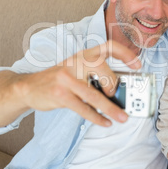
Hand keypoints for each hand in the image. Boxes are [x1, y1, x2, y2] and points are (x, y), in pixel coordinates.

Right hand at [18, 40, 140, 126]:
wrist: (29, 87)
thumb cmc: (59, 79)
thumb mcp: (76, 69)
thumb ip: (95, 75)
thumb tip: (120, 91)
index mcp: (83, 54)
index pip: (108, 46)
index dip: (125, 53)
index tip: (138, 64)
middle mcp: (75, 62)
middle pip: (101, 66)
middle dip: (113, 83)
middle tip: (115, 93)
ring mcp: (66, 77)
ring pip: (94, 94)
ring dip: (111, 108)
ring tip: (122, 117)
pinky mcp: (60, 94)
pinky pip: (83, 108)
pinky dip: (97, 117)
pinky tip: (105, 122)